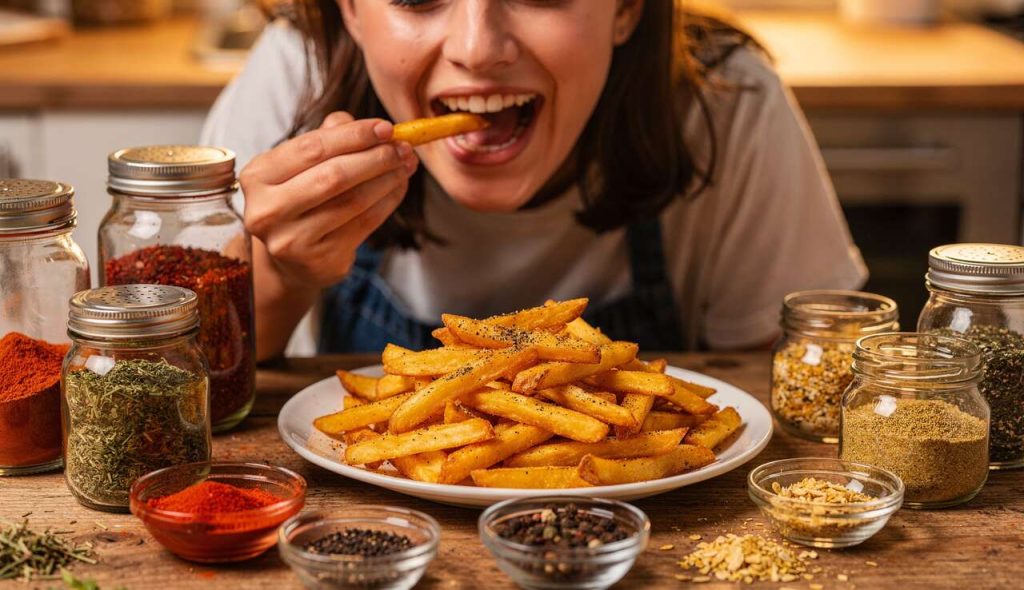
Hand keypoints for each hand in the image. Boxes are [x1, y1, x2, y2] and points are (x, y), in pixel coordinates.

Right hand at [240, 112, 417, 287]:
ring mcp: (293, 240)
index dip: (353, 135)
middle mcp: (268, 210)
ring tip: (406, 164)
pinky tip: (399, 186)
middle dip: (375, 157)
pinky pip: (365, 223)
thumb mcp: (301, 166)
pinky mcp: (321, 260)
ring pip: (353, 201)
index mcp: (257, 176)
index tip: (385, 127)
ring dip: (387, 178)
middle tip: (402, 147)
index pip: (311, 148)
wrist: (291, 259)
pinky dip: (388, 201)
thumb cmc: (298, 200)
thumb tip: (374, 128)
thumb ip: (329, 138)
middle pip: (333, 175)